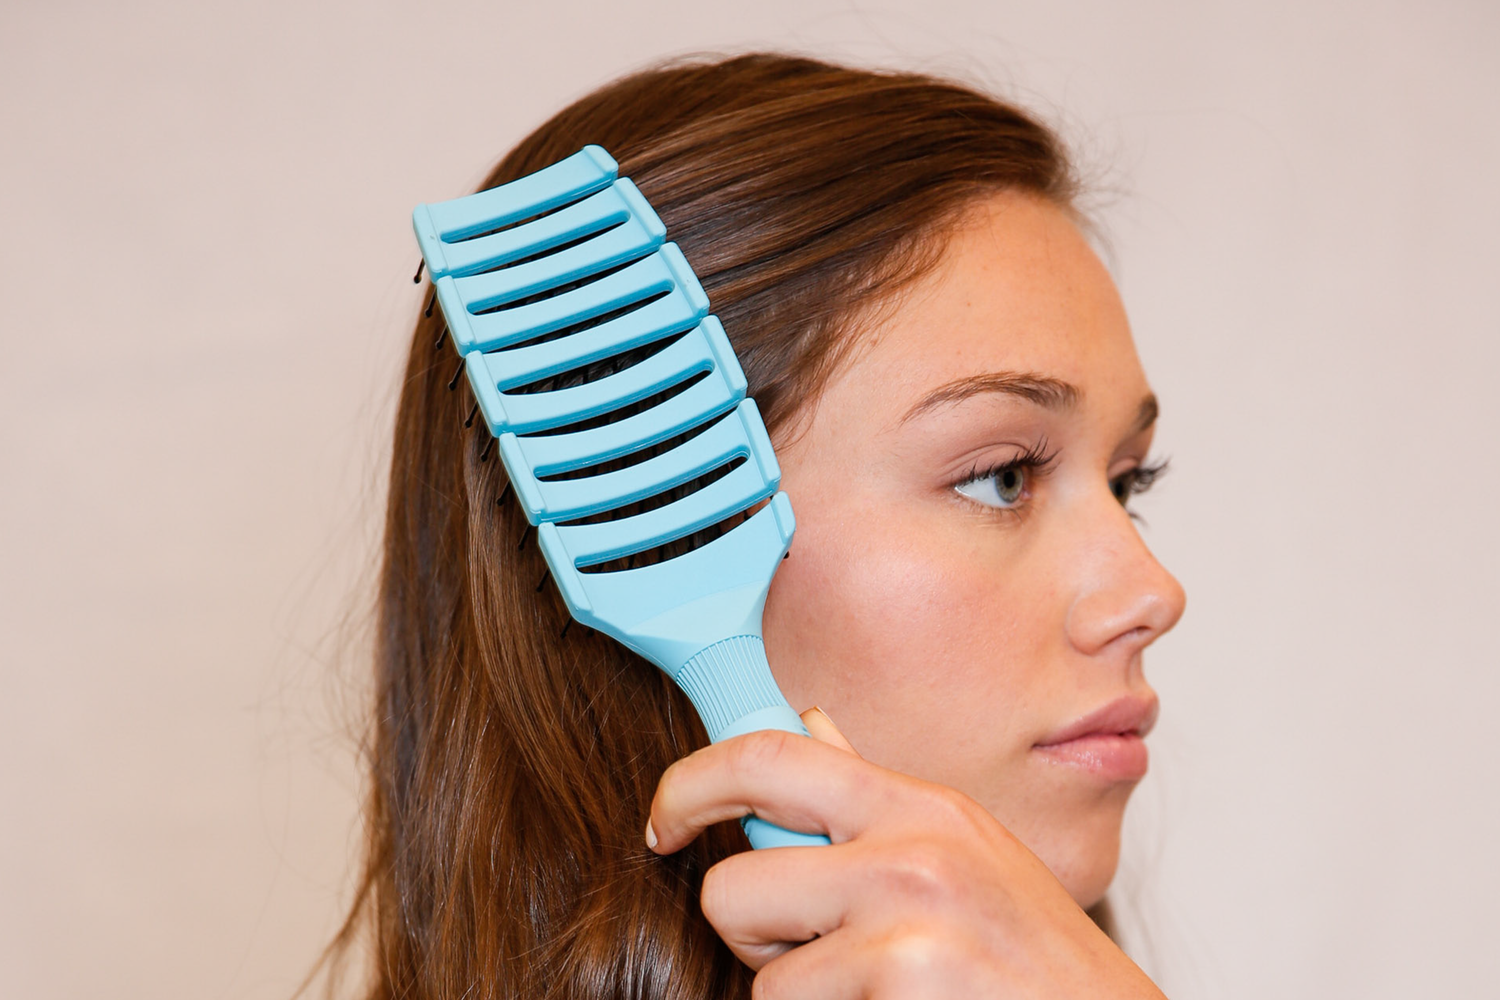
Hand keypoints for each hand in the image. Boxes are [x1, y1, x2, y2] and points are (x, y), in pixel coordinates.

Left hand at [646, 708, 1166, 998]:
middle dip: (749, 934)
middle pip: (734, 881)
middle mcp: (913, 849)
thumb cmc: (1038, 963)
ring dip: (803, 996)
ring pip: (763, 973)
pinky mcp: (902, 979)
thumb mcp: (970, 856)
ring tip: (879, 994)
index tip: (663, 821)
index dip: (693, 782)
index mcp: (923, 807)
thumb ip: (879, 802)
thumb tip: (810, 721)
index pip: (774, 755)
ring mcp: (908, 918)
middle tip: (808, 954)